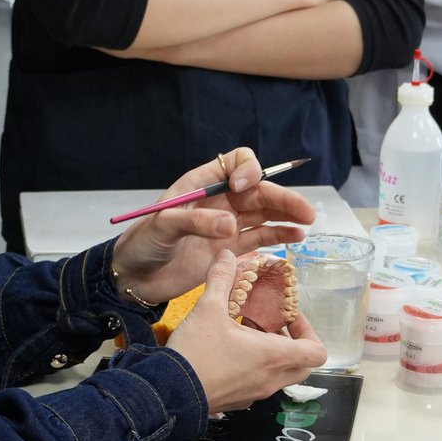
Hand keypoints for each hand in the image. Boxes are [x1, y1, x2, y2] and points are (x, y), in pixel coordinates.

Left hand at [110, 147, 315, 304]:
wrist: (134, 277)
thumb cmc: (142, 243)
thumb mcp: (162, 226)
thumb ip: (196, 222)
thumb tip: (229, 224)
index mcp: (202, 183)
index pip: (236, 163)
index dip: (248, 170)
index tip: (245, 186)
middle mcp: (220, 200)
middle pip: (259, 190)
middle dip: (282, 197)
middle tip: (305, 210)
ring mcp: (228, 224)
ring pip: (265, 213)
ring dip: (287, 215)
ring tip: (307, 221)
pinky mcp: (231, 249)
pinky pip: (260, 237)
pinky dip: (279, 235)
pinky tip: (295, 236)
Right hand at [167, 249, 325, 411]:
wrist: (169, 393)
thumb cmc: (196, 353)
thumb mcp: (208, 308)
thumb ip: (222, 278)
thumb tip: (228, 254)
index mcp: (273, 356)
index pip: (316, 352)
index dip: (309, 331)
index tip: (288, 317)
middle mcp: (270, 379)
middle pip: (301, 366)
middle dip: (293, 343)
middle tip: (273, 324)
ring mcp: (255, 393)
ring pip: (279, 375)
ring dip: (272, 354)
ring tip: (246, 332)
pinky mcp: (238, 401)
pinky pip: (258, 384)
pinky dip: (255, 367)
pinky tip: (229, 350)